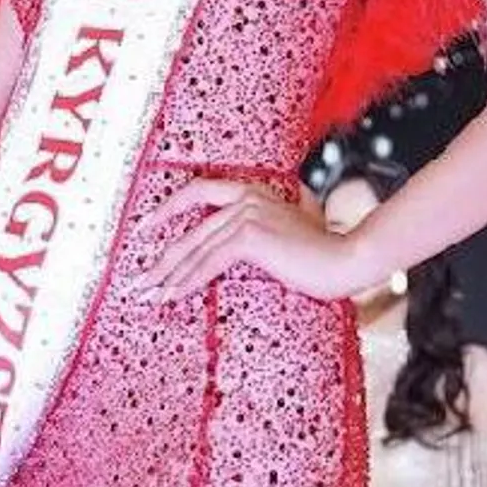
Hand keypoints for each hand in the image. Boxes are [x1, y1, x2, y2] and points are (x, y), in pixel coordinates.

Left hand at [132, 181, 369, 303]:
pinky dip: (188, 280)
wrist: (348, 259)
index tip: (144, 228)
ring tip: (148, 295)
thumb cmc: (323, 254)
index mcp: (252, 191)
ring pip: (195, 248)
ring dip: (167, 275)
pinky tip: (173, 295)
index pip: (199, 191)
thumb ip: (261, 234)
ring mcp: (247, 214)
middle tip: (138, 280)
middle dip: (160, 259)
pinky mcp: (250, 235)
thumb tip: (237, 252)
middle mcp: (246, 197)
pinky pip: (209, 261)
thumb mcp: (286, 236)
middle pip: (189, 229)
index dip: (168, 209)